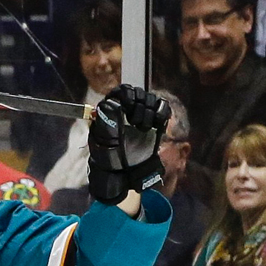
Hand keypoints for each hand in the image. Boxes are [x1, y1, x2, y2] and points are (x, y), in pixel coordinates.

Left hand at [87, 84, 169, 204]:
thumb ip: (106, 124)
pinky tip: (156, 124)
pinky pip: (162, 107)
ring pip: (150, 99)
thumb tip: (109, 106)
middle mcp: (126, 111)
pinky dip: (161, 113)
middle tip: (136, 122)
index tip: (128, 104)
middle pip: (138, 93)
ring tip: (143, 127)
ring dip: (149, 111)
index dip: (126, 94)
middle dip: (139, 105)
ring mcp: (141, 116)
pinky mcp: (155, 122)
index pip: (121, 92)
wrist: (125, 173)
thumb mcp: (103, 143)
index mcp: (111, 112)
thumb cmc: (108, 160)